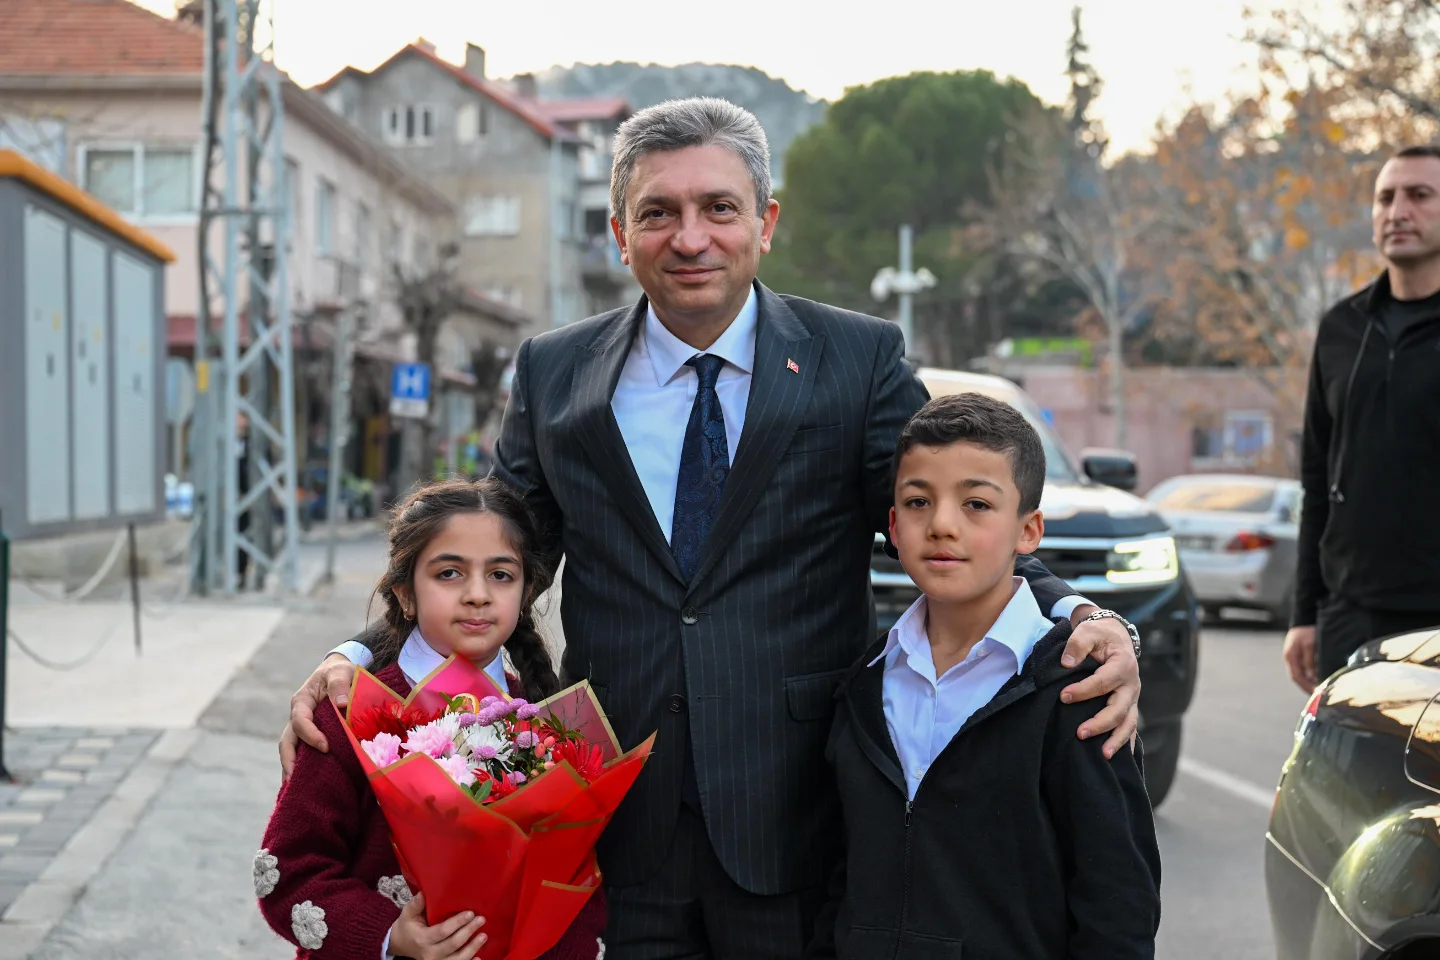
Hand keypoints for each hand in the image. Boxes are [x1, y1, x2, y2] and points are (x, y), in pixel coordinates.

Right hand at [280, 653, 356, 779]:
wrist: (340, 673)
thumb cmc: (340, 671)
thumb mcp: (341, 671)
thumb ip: (340, 683)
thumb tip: (341, 703)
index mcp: (302, 701)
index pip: (299, 721)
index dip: (309, 735)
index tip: (325, 746)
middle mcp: (298, 717)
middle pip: (287, 741)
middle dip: (289, 761)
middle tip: (296, 780)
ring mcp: (302, 728)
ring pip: (291, 750)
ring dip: (292, 769)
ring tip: (296, 790)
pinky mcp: (310, 736)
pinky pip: (302, 753)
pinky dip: (302, 767)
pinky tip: (305, 784)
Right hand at [389, 892, 487, 959]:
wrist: (401, 945)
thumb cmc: (408, 926)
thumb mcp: (407, 914)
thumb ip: (415, 904)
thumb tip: (423, 892)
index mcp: (422, 939)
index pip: (443, 931)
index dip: (457, 922)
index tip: (470, 913)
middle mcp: (430, 954)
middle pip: (453, 944)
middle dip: (469, 931)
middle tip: (481, 920)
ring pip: (458, 959)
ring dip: (473, 948)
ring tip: (484, 936)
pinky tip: (479, 958)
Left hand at [1060, 606, 1140, 758]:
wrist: (1115, 636)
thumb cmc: (1099, 635)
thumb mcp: (1088, 631)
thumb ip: (1077, 644)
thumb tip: (1066, 663)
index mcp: (1123, 665)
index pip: (1104, 682)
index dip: (1084, 691)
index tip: (1063, 697)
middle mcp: (1131, 684)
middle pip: (1120, 708)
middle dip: (1101, 723)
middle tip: (1080, 733)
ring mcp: (1132, 698)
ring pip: (1129, 722)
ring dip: (1116, 739)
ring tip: (1103, 755)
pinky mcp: (1129, 706)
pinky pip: (1130, 727)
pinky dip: (1126, 742)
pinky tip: (1117, 757)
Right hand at [1282, 626, 1317, 691]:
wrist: (1305, 617)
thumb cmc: (1308, 630)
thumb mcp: (1310, 645)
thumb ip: (1310, 662)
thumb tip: (1312, 678)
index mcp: (1290, 657)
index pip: (1297, 677)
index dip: (1306, 687)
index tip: (1316, 695)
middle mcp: (1290, 658)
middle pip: (1298, 677)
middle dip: (1308, 686)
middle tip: (1320, 695)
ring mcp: (1293, 656)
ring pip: (1301, 673)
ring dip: (1310, 681)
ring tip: (1321, 687)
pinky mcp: (1299, 654)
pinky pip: (1303, 668)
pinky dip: (1310, 675)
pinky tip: (1318, 677)